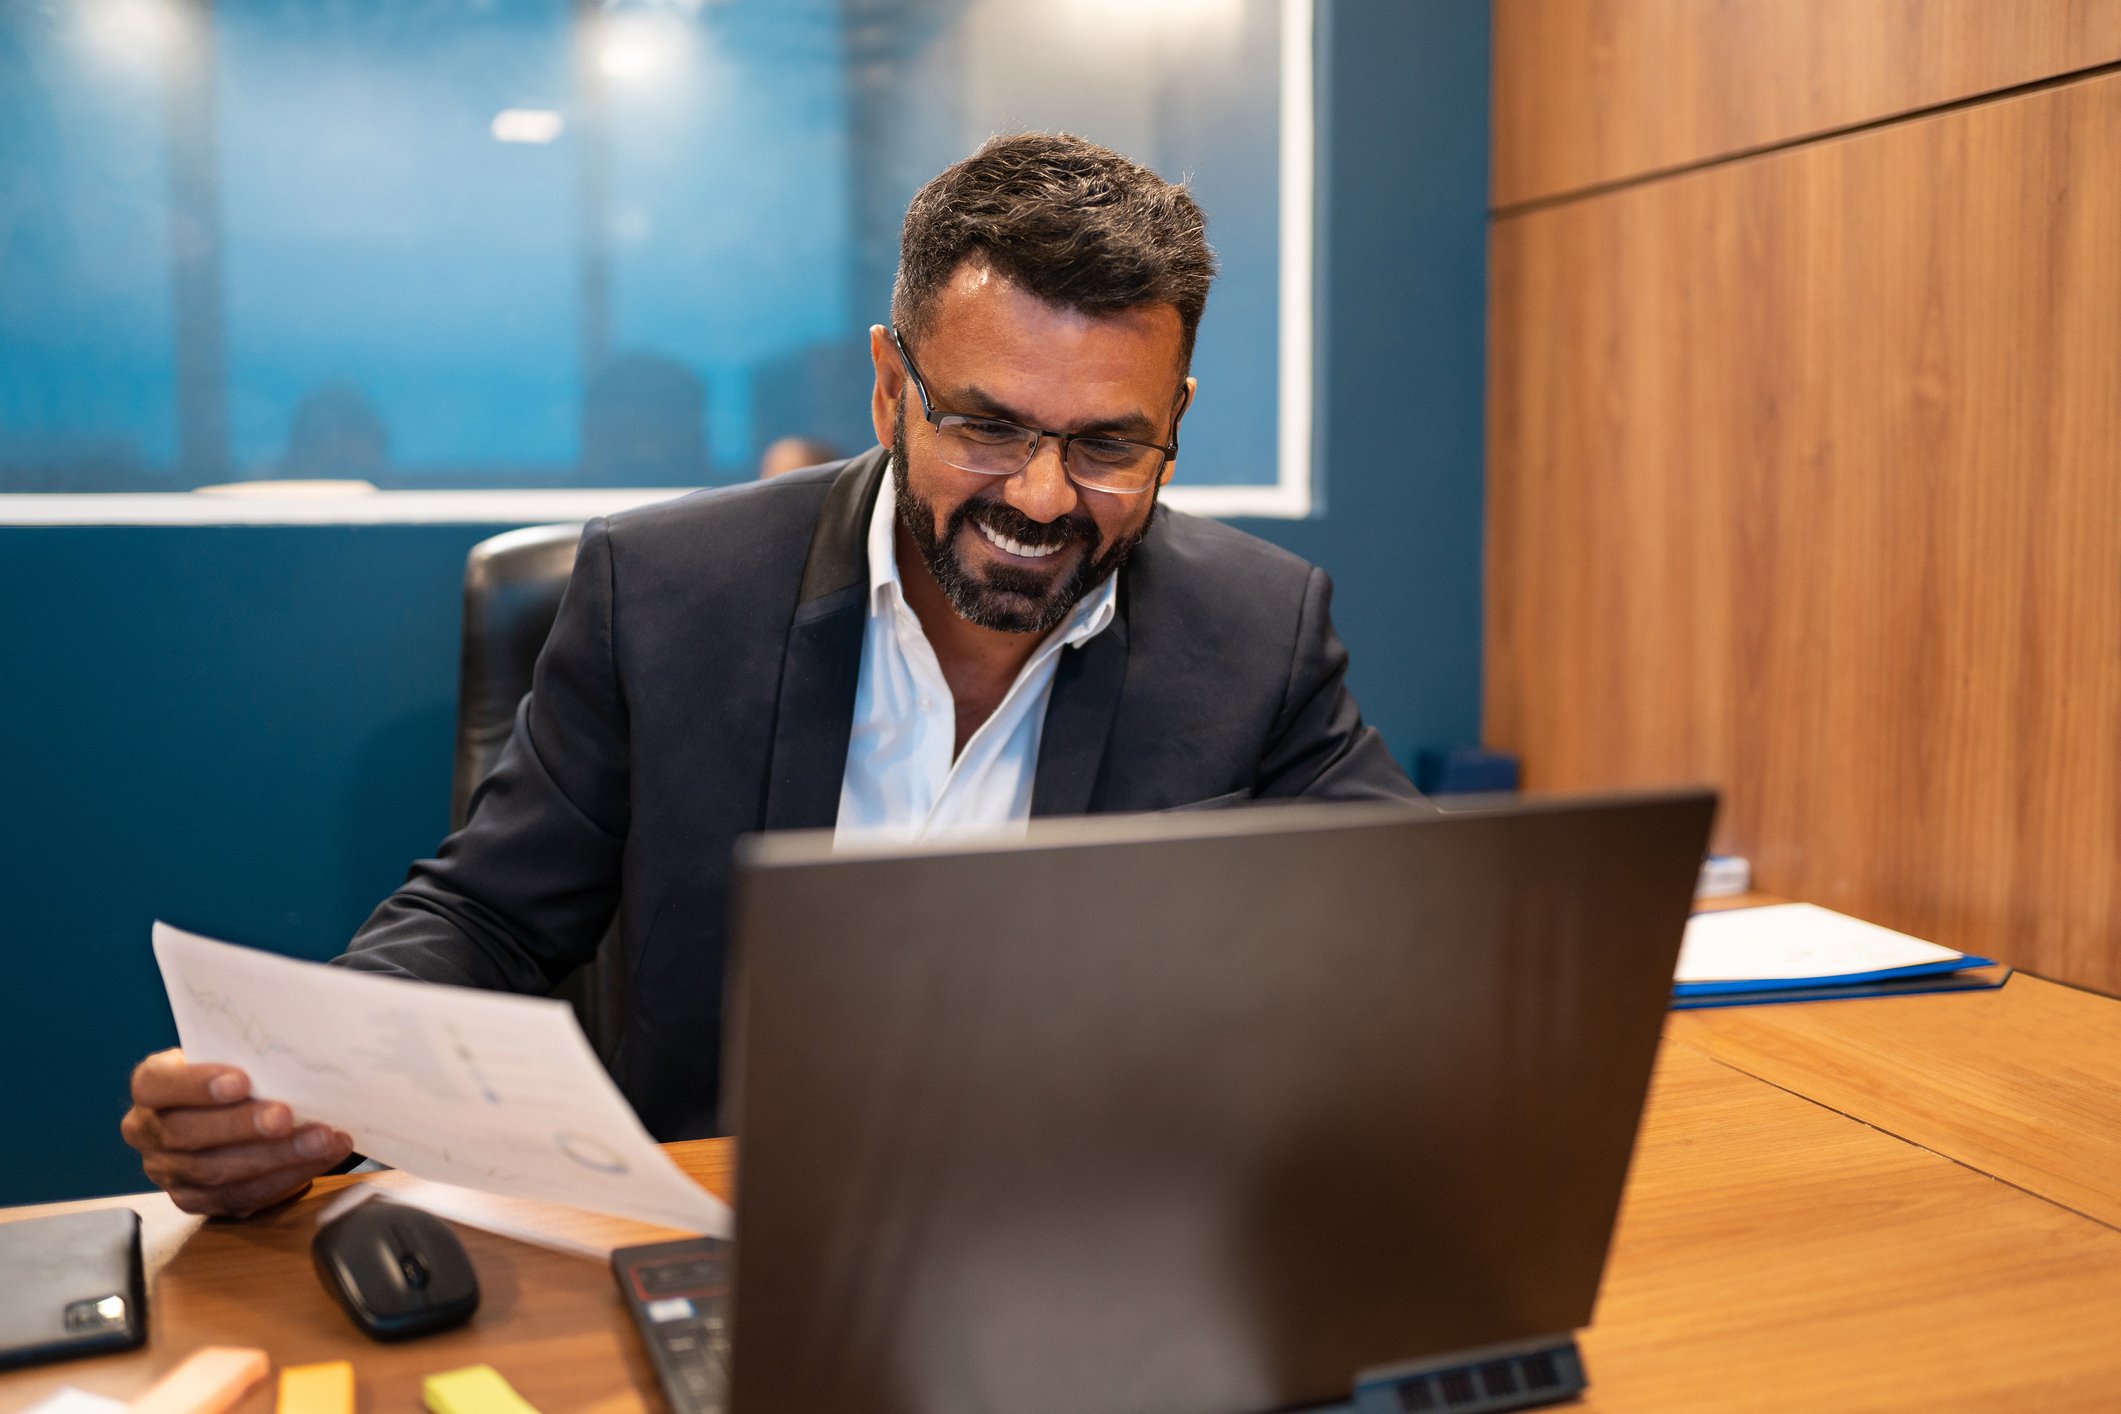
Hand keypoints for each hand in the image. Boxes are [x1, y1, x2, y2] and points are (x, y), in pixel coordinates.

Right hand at [121, 1049, 354, 1216]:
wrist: (226, 1109)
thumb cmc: (233, 1073)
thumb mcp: (229, 1055)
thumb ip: (245, 1055)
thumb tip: (293, 1051)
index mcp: (151, 1087)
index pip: (158, 1084)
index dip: (196, 1085)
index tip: (242, 1081)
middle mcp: (148, 1131)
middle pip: (186, 1133)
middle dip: (243, 1126)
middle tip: (287, 1117)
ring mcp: (168, 1171)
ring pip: (217, 1171)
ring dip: (277, 1156)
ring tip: (322, 1141)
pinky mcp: (195, 1200)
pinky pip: (240, 1196)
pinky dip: (287, 1177)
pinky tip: (321, 1159)